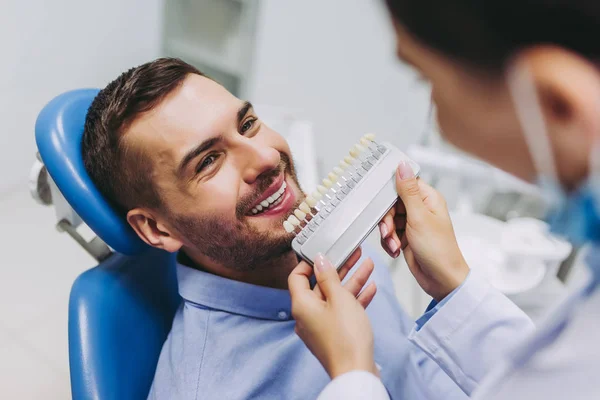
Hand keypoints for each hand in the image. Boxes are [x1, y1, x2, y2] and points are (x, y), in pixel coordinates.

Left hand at [288, 252, 377, 379]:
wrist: (356, 371)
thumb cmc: (346, 338)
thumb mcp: (339, 298)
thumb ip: (329, 277)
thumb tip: (319, 260)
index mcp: (301, 305)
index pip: (298, 276)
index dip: (309, 262)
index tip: (324, 252)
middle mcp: (307, 315)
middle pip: (321, 285)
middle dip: (339, 268)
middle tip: (352, 254)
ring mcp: (321, 325)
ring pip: (335, 297)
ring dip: (352, 280)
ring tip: (368, 265)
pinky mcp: (334, 333)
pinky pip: (343, 310)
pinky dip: (355, 299)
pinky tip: (370, 287)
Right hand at [379, 161, 468, 301]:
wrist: (441, 280)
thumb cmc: (439, 250)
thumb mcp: (420, 217)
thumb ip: (407, 191)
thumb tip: (402, 166)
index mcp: (427, 198)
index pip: (403, 184)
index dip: (390, 192)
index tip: (380, 200)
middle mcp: (420, 209)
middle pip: (391, 203)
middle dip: (387, 219)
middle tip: (389, 231)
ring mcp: (412, 223)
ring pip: (388, 220)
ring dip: (387, 234)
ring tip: (394, 245)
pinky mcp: (406, 237)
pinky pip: (389, 234)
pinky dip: (389, 242)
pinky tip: (396, 250)